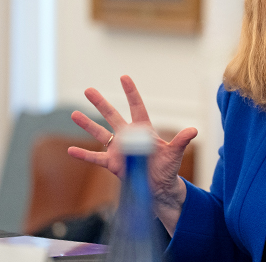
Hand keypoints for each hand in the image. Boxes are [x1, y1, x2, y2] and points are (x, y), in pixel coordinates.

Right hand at [67, 75, 197, 234]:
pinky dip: (84, 155)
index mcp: (144, 131)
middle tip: (88, 90)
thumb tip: (194, 130)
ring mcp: (119, 150)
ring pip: (100, 133)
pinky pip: (96, 158)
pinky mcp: (113, 164)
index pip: (136, 107)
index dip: (131, 93)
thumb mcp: (175, 154)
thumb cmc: (168, 168)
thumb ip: (181, 141)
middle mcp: (129, 137)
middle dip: (100, 103)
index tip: (124, 77)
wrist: (159, 188)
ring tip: (73, 114)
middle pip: (112, 116)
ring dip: (87, 125)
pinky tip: (70, 150)